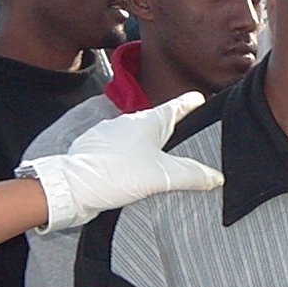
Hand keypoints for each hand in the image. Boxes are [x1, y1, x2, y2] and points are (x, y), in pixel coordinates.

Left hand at [29, 92, 223, 232]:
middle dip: (172, 131)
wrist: (71, 188)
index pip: (177, 106)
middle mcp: (128, 122)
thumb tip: (216, 176)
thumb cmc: (115, 174)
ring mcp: (109, 135)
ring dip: (149, 147)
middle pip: (158, 122)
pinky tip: (133, 174)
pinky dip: (130, 158)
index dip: (192, 103)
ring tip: (160, 165)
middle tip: (187, 141)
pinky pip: (120, 150)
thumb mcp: (163, 176)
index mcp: (148, 120)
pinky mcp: (96, 150)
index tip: (201, 99)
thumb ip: (193, 175)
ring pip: (138, 137)